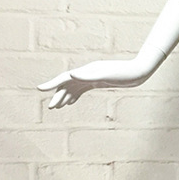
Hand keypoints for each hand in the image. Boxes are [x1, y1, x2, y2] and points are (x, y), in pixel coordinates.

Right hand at [37, 55, 159, 108]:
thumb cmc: (124, 73)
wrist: (139, 72)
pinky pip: (82, 89)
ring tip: (57, 107)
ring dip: (65, 96)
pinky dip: (75, 95)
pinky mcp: (99, 82)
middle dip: (58, 95)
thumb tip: (72, 75)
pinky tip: (71, 102)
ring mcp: (93, 77)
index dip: (51, 84)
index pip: (64, 77)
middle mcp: (87, 73)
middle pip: (67, 84)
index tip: (39, 89)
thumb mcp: (107, 75)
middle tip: (51, 108)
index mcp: (86, 71)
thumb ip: (89, 76)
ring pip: (74, 87)